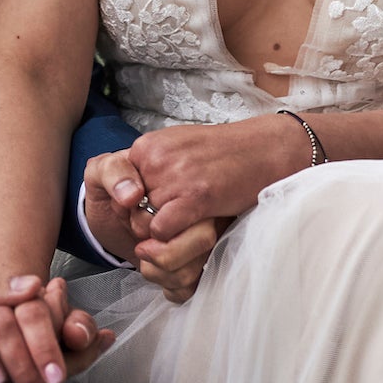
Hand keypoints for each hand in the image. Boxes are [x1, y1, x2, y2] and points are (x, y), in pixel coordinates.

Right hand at [0, 268, 108, 382]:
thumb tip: (30, 285)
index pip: (21, 354)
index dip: (59, 342)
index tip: (93, 329)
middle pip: (24, 379)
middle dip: (62, 358)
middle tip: (96, 340)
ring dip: (42, 368)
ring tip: (78, 347)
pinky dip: (15, 376)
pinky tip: (34, 359)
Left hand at [82, 152, 227, 304]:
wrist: (110, 217)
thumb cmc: (110, 190)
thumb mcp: (102, 171)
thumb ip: (113, 173)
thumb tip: (133, 195)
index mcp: (182, 179)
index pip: (186, 205)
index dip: (152, 222)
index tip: (131, 215)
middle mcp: (202, 207)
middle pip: (204, 238)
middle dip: (163, 252)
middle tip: (141, 245)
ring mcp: (204, 233)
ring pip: (200, 264)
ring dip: (164, 272)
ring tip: (145, 258)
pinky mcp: (198, 261)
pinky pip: (195, 283)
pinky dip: (172, 287)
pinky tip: (158, 272)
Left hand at [99, 116, 311, 246]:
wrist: (263, 148)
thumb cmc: (221, 153)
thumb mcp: (176, 149)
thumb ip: (149, 168)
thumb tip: (128, 197)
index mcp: (147, 146)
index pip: (120, 190)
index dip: (136, 207)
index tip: (156, 208)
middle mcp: (155, 158)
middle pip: (130, 210)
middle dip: (148, 222)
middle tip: (175, 220)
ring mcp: (174, 176)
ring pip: (144, 224)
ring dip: (163, 233)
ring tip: (187, 223)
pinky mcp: (195, 196)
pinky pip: (162, 230)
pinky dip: (173, 236)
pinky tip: (194, 224)